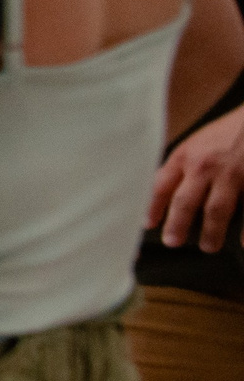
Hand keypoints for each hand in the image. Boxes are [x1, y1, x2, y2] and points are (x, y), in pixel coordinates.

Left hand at [150, 104, 243, 249]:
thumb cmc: (225, 133)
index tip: (147, 224)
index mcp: (186, 156)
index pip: (161, 185)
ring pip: (217, 209)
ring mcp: (233, 173)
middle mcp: (205, 166)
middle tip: (173, 242)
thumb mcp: (195, 144)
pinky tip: (242, 242)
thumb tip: (157, 193)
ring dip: (211, 232)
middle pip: (186, 201)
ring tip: (207, 247)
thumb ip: (178, 167)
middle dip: (177, 224)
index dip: (151, 207)